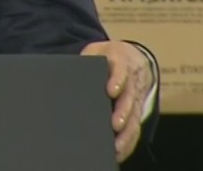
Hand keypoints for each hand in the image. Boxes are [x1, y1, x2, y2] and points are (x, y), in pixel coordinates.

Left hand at [81, 41, 152, 162]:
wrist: (130, 57)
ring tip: (116, 146)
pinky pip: (135, 127)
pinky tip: (119, 151)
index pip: (121, 70)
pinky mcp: (136, 111)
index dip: (117, 80)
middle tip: (115, 124)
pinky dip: (129, 140)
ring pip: (135, 116)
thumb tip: (66, 74)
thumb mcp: (95, 51)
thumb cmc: (106, 57)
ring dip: (127, 132)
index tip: (111, 91)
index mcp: (120, 61)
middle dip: (123, 111)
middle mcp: (132, 81)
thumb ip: (85, 60)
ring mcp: (136, 97)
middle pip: (129, 98)